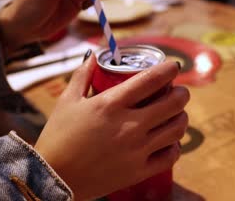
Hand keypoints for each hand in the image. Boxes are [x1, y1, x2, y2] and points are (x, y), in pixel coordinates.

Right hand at [35, 54, 189, 199]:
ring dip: (181, 117)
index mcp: (111, 104)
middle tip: (178, 92)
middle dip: (182, 93)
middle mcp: (129, 125)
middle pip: (173, 103)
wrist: (52, 178)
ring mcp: (136, 150)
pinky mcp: (138, 171)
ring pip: (177, 129)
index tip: (173, 66)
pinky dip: (174, 146)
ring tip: (176, 114)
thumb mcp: (67, 101)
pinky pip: (170, 156)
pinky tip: (169, 141)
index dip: (169, 69)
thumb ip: (82, 75)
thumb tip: (93, 56)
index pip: (151, 79)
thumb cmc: (58, 136)